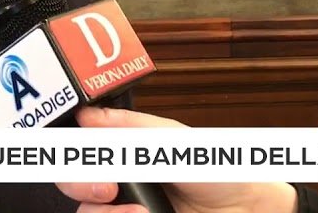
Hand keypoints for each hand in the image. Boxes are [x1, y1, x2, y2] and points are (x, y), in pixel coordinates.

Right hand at [56, 107, 298, 212]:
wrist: (249, 211)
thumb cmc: (220, 174)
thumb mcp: (176, 143)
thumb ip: (132, 130)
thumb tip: (88, 115)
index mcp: (126, 152)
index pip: (80, 148)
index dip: (68, 149)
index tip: (74, 148)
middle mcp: (120, 183)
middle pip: (72, 183)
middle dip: (80, 182)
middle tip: (107, 185)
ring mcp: (125, 210)